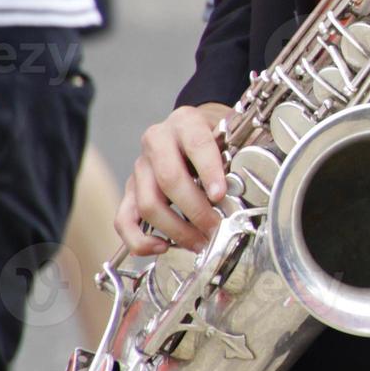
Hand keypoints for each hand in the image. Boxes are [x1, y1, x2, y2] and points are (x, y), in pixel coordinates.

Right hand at [115, 103, 230, 255]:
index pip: (196, 145)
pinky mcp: (130, 190)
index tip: (220, 195)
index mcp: (185, 123)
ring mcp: (140, 167)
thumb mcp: (228, 136)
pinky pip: (124, 220)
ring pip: (148, 204)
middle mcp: (157, 141)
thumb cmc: (212, 137)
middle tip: (215, 227)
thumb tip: (245, 192)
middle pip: (170, 179)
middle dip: (195, 210)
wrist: (191, 130)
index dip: (209, 171)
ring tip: (199, 242)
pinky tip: (162, 247)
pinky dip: (140, 239)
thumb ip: (235, 158)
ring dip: (176, 230)